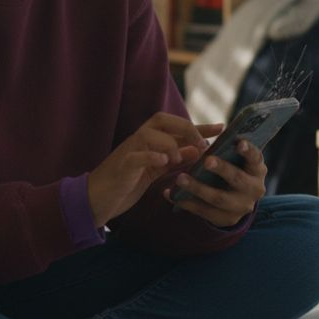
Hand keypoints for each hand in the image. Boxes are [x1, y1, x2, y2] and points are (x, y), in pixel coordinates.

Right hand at [88, 114, 222, 227]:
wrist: (97, 199)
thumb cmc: (127, 182)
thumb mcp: (156, 170)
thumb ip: (176, 157)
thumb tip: (199, 148)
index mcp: (150, 140)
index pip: (177, 126)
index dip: (199, 126)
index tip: (222, 127)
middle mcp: (139, 140)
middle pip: (162, 120)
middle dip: (185, 127)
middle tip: (202, 143)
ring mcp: (128, 151)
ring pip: (148, 134)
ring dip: (168, 143)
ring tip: (180, 158)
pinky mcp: (121, 167)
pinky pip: (135, 156)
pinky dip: (150, 156)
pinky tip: (164, 162)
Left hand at [162, 139, 266, 227]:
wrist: (238, 201)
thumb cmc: (234, 169)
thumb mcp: (237, 161)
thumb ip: (228, 149)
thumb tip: (215, 129)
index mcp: (257, 170)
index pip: (256, 158)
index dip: (248, 151)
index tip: (238, 142)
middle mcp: (254, 189)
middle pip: (237, 179)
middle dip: (221, 169)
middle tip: (206, 161)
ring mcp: (241, 207)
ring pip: (218, 198)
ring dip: (197, 188)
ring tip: (179, 178)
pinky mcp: (226, 219)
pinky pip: (204, 212)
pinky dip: (186, 202)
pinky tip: (171, 195)